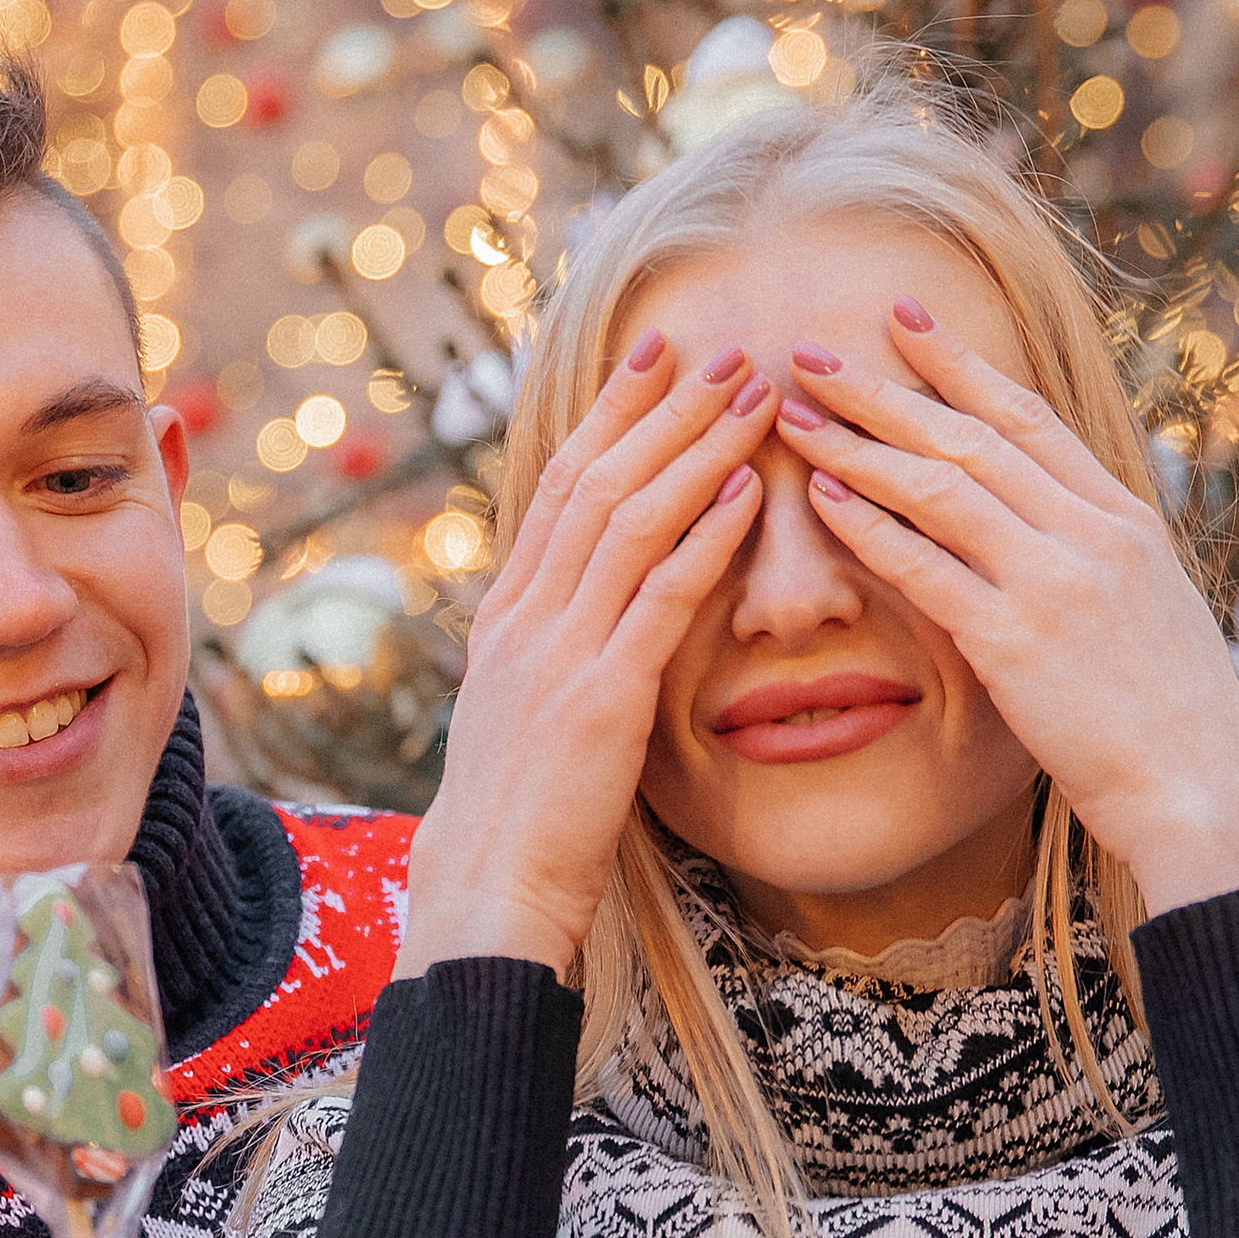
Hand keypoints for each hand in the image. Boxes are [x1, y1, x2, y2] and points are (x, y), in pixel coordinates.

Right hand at [398, 335, 778, 978]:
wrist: (486, 888)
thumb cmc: (514, 817)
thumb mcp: (520, 715)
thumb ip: (550, 652)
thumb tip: (583, 612)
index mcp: (507, 617)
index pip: (560, 486)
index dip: (611, 413)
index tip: (655, 356)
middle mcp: (527, 618)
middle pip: (597, 480)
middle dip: (663, 407)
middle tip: (722, 349)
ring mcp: (559, 653)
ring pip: (631, 519)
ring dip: (697, 449)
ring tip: (752, 395)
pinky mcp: (601, 700)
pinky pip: (660, 598)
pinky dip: (705, 537)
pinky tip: (747, 493)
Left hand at [776, 309, 1238, 917]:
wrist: (1202, 789)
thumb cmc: (1173, 720)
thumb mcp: (1151, 612)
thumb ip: (1102, 560)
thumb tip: (1056, 533)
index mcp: (1125, 519)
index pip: (1029, 419)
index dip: (959, 366)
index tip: (903, 323)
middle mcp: (1090, 534)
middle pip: (969, 436)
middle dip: (884, 389)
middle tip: (811, 352)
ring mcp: (1054, 582)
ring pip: (940, 488)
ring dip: (858, 446)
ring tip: (795, 416)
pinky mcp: (1016, 642)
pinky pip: (927, 567)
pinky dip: (870, 528)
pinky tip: (822, 499)